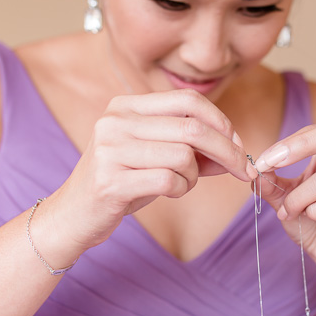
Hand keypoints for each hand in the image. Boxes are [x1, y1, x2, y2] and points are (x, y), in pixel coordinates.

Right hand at [40, 89, 254, 258]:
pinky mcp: (110, 181)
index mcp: (125, 106)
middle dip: (226, 151)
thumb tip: (236, 150)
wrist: (72, 215)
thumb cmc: (120, 183)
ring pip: (183, 156)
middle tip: (242, 171)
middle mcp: (115, 122)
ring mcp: (110, 150)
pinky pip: (169, 181)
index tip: (237, 144)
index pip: (187, 100)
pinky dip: (181, 189)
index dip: (220, 121)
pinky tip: (170, 192)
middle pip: (192, 128)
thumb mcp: (156, 157)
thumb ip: (193, 150)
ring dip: (195, 175)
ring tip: (182, 184)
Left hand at [252, 121, 315, 277]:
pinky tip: (312, 217)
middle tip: (272, 163)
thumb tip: (254, 171)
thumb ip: (272, 183)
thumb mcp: (286, 198)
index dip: (288, 143)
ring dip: (299, 198)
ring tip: (289, 211)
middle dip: (301, 145)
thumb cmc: (312, 219)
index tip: (262, 162)